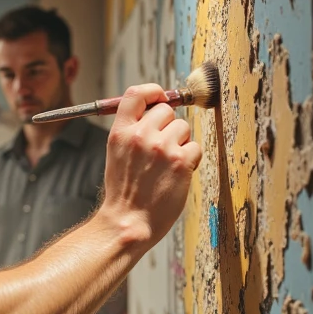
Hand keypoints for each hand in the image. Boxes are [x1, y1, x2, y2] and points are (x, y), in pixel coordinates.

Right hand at [101, 84, 201, 250]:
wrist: (128, 221)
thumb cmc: (124, 192)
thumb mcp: (116, 154)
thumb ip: (133, 131)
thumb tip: (158, 110)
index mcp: (120, 132)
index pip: (136, 94)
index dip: (152, 91)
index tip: (161, 97)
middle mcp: (140, 135)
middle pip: (166, 110)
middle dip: (169, 126)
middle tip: (163, 148)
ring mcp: (161, 148)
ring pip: (184, 128)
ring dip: (181, 143)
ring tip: (168, 165)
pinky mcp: (180, 162)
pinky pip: (195, 147)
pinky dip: (191, 160)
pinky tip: (178, 174)